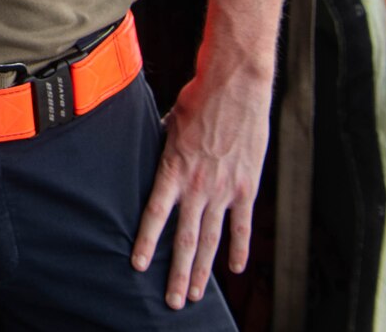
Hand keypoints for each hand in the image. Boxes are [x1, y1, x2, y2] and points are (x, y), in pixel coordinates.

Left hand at [130, 69, 270, 308]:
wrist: (236, 85)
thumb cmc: (199, 99)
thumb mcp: (169, 123)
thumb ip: (162, 147)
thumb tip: (152, 158)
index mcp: (173, 168)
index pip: (156, 214)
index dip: (146, 242)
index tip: (138, 265)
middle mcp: (198, 184)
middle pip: (185, 239)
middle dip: (177, 273)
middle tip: (172, 301)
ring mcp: (224, 188)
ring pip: (211, 239)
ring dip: (203, 270)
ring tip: (196, 294)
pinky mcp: (247, 186)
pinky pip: (242, 224)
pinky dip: (238, 247)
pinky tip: (234, 267)